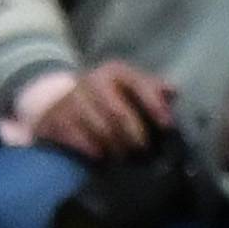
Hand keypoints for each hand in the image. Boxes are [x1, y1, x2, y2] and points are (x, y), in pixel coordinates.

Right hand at [27, 59, 175, 158]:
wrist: (58, 98)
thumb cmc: (106, 95)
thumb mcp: (128, 86)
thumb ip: (152, 89)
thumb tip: (173, 91)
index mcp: (115, 71)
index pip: (139, 84)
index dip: (155, 105)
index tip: (167, 125)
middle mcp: (92, 81)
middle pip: (118, 113)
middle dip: (134, 135)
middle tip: (143, 149)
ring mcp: (72, 99)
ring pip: (99, 129)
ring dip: (115, 146)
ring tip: (124, 155)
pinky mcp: (55, 118)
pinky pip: (78, 139)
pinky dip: (93, 149)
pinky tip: (102, 156)